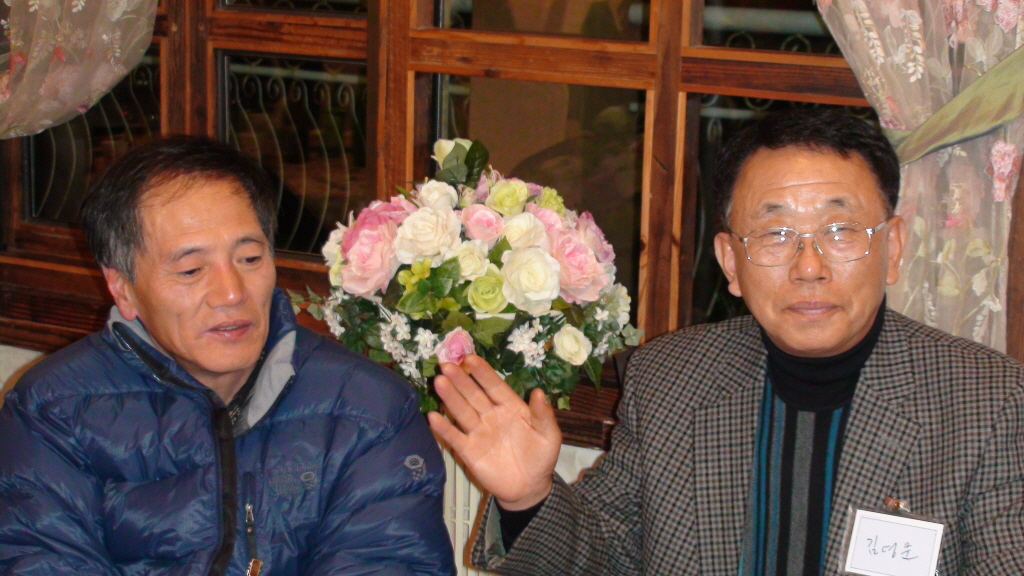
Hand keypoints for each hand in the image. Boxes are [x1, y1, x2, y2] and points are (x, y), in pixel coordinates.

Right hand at [428, 355, 560, 509]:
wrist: (529, 488)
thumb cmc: (540, 457)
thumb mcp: (549, 436)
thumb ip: (543, 415)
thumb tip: (539, 392)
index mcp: (510, 407)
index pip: (494, 386)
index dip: (483, 373)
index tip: (469, 359)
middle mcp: (491, 415)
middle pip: (473, 395)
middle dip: (461, 380)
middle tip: (447, 365)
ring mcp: (478, 432)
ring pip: (462, 411)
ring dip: (450, 397)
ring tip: (439, 382)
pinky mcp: (469, 451)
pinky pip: (455, 437)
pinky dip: (444, 428)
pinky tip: (433, 417)